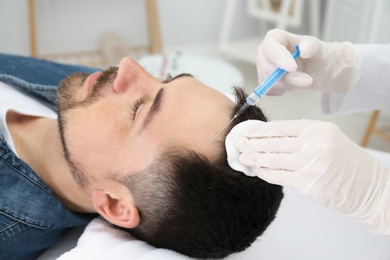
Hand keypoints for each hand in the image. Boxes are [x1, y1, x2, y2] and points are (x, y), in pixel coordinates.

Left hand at [226, 120, 389, 233]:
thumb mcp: (328, 138)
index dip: (259, 130)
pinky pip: (280, 177)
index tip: (246, 132)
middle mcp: (314, 145)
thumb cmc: (347, 161)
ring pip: (274, 161)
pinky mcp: (310, 185)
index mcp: (318, 129)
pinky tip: (257, 171)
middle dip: (252, 144)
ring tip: (242, 158)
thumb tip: (270, 137)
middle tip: (238, 144)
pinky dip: (266, 173)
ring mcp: (312, 166)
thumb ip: (301, 136)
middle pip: (274, 143)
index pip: (280, 127)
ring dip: (255, 159)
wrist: (369, 187)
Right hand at [257, 29, 361, 94]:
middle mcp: (264, 52)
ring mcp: (262, 67)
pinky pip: (269, 90)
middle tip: (308, 80)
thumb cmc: (316, 55)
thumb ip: (312, 46)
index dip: (279, 59)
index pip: (270, 47)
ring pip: (269, 82)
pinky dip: (284, 90)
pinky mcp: (264, 82)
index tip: (293, 68)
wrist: (316, 69)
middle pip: (267, 68)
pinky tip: (293, 84)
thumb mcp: (319, 48)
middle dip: (288, 77)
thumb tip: (303, 49)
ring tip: (303, 79)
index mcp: (275, 37)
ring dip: (289, 85)